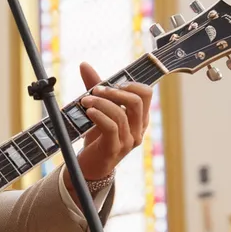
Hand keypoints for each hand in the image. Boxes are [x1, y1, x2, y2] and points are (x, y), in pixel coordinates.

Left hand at [64, 62, 152, 193]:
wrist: (88, 166)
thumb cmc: (96, 138)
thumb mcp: (98, 111)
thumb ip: (95, 89)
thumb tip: (84, 64)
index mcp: (139, 118)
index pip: (145, 94)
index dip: (129, 84)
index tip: (108, 84)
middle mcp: (138, 129)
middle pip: (137, 101)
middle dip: (113, 92)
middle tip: (94, 90)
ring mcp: (128, 141)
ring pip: (121, 114)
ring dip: (101, 103)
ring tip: (85, 101)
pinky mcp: (114, 149)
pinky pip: (112, 128)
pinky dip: (100, 116)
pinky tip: (89, 112)